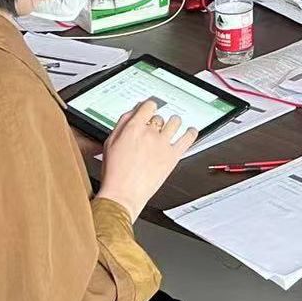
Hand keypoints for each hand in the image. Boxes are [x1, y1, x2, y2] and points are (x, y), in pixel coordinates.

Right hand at [95, 101, 197, 221]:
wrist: (123, 194)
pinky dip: (191, 132)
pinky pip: (188, 139)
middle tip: (155, 127)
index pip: (147, 106)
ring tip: (173, 124)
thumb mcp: (110, 143)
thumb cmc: (114, 173)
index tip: (150, 108)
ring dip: (174, 121)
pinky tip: (191, 131)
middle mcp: (150, 133)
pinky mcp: (173, 156)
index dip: (149, 106)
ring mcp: (163, 144)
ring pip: (175, 122)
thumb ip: (122, 124)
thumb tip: (133, 112)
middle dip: (157, 121)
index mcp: (133, 128)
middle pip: (160, 116)